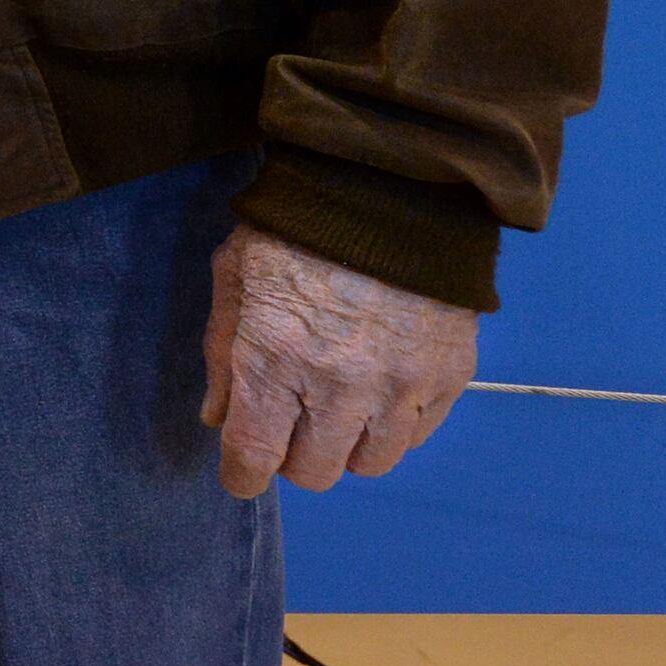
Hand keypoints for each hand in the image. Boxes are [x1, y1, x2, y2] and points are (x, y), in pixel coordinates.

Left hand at [201, 225, 475, 496]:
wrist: (390, 191)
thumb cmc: (295, 228)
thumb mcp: (234, 276)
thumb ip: (222, 353)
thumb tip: (218, 419)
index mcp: (275, 359)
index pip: (254, 457)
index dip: (242, 475)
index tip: (241, 472)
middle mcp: (339, 386)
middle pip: (314, 471)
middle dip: (293, 455)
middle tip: (289, 421)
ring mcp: (400, 387)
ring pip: (369, 464)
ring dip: (346, 445)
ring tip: (337, 405)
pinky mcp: (447, 378)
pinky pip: (416, 436)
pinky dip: (393, 427)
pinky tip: (379, 391)